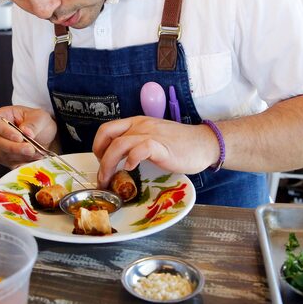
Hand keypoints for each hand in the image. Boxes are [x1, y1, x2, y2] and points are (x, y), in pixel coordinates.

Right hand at [0, 105, 57, 167]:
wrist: (44, 136)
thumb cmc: (38, 122)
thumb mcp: (40, 118)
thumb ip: (33, 124)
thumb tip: (26, 131)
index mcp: (1, 116)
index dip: (4, 131)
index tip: (19, 137)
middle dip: (15, 147)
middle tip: (30, 148)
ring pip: (4, 155)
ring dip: (21, 155)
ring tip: (36, 152)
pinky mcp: (4, 159)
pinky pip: (9, 164)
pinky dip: (22, 162)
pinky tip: (33, 158)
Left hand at [93, 116, 220, 187]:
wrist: (204, 143)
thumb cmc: (180, 145)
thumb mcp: (152, 139)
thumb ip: (136, 145)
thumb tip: (119, 162)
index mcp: (136, 123)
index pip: (106, 129)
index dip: (97, 146)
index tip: (100, 163)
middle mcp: (140, 125)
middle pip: (107, 135)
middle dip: (98, 157)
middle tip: (101, 176)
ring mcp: (150, 134)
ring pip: (119, 144)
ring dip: (108, 164)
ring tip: (109, 180)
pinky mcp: (160, 146)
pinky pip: (139, 149)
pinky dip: (131, 159)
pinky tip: (130, 169)